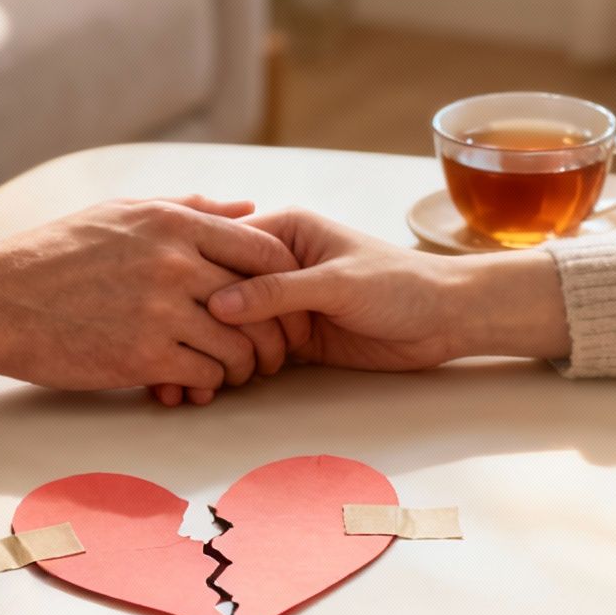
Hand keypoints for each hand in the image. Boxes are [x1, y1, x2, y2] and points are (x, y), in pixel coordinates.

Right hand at [0, 196, 304, 396]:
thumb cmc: (55, 255)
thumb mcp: (122, 214)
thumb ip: (190, 209)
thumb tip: (250, 207)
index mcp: (173, 223)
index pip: (265, 250)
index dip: (284, 281)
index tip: (278, 303)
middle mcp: (175, 263)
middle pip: (262, 303)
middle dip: (274, 334)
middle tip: (271, 352)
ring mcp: (161, 311)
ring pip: (239, 346)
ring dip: (242, 366)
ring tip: (231, 372)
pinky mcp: (143, 356)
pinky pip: (206, 375)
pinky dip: (208, 385)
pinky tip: (193, 385)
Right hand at [204, 209, 572, 370]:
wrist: (445, 319)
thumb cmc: (399, 284)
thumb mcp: (336, 283)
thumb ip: (278, 292)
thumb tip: (219, 304)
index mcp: (286, 230)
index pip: (225, 249)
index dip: (198, 278)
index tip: (172, 308)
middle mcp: (278, 264)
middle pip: (223, 291)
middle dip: (200, 323)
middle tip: (171, 355)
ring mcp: (285, 303)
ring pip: (235, 325)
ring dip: (214, 348)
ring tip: (184, 380)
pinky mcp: (295, 337)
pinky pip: (256, 349)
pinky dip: (236, 365)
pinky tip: (211, 384)